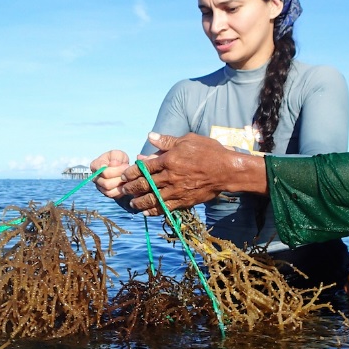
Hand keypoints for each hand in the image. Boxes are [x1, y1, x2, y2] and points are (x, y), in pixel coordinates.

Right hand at [90, 150, 129, 198]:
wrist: (122, 168)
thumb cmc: (119, 160)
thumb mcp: (118, 154)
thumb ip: (116, 157)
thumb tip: (113, 164)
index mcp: (95, 165)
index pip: (102, 170)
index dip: (115, 169)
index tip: (125, 165)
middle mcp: (95, 177)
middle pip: (106, 182)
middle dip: (120, 177)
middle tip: (129, 172)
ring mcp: (100, 186)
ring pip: (108, 190)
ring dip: (120, 184)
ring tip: (128, 178)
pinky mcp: (106, 193)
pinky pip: (112, 195)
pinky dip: (121, 190)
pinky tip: (126, 184)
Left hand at [119, 132, 265, 214]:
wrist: (226, 171)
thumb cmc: (209, 151)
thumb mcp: (188, 140)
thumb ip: (167, 140)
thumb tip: (150, 136)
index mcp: (169, 160)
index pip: (144, 167)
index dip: (131, 172)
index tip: (124, 175)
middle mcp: (169, 176)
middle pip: (145, 184)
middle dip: (131, 187)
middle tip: (122, 190)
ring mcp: (176, 190)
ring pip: (152, 198)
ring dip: (139, 201)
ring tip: (131, 203)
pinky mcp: (184, 201)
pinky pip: (165, 208)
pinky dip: (154, 211)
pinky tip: (146, 212)